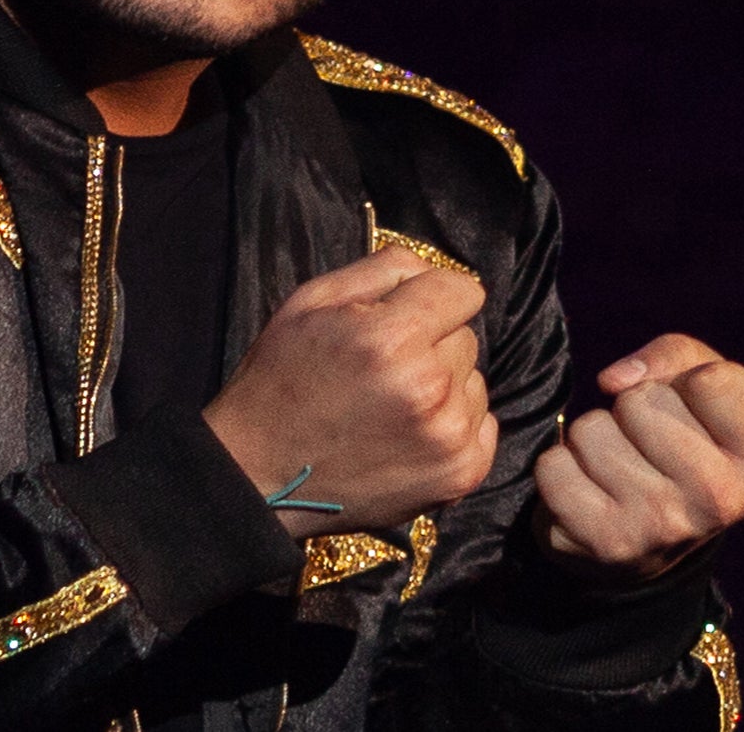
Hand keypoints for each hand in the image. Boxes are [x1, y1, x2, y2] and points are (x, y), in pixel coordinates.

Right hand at [203, 246, 496, 538]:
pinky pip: (482, 423)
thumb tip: (433, 270)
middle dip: (431, 342)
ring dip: (442, 385)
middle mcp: (430, 388)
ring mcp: (449, 437)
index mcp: (391, 338)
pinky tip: (407, 432)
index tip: (402, 315)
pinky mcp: (461, 473)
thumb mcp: (310, 302)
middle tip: (381, 367)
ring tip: (390, 404)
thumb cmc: (280, 380)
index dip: (429, 296)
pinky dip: (451, 423)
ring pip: (473, 380)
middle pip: (467, 337)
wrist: (261, 472)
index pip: (462, 290)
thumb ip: (382, 270)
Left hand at [534, 333, 743, 580]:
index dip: (687, 381)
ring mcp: (663, 526)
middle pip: (641, 402)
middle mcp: (722, 500)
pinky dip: (559, 467)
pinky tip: (590, 489)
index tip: (690, 409)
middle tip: (648, 443)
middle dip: (633, 408)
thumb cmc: (681, 438)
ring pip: (590, 429)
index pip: (713, 381)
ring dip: (593, 437)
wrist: (646, 534)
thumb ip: (675, 354)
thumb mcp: (701, 385)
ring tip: (620, 465)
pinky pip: (552, 466)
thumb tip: (612, 381)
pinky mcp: (606, 542)